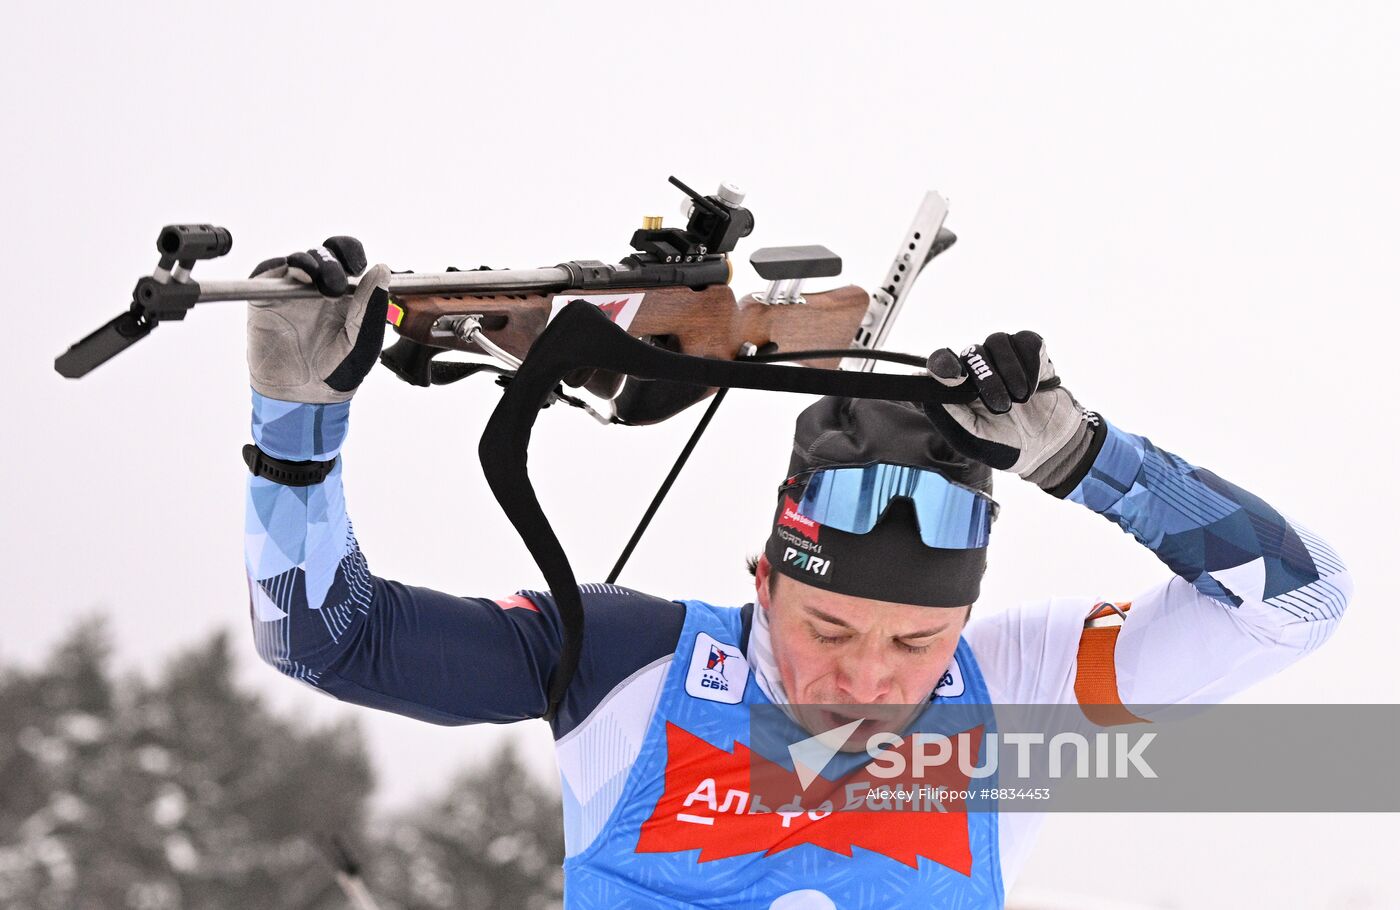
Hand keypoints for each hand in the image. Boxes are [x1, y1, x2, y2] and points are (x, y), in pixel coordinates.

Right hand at [246, 237, 389, 403]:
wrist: (303, 396)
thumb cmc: (338, 371)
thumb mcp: (363, 340)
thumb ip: (372, 306)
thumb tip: (383, 269)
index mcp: (347, 294)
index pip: (350, 258)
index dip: (353, 253)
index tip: (358, 265)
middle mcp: (320, 287)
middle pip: (327, 251)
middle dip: (334, 259)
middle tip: (337, 285)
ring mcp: (293, 290)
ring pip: (302, 257)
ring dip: (314, 263)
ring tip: (323, 288)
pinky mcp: (266, 296)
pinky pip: (271, 269)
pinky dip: (284, 266)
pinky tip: (299, 275)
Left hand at [923, 331, 1103, 493]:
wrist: (1049, 449)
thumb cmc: (1003, 445)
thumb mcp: (970, 439)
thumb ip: (946, 412)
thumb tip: (923, 379)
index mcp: (958, 387)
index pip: (941, 361)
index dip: (944, 363)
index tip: (957, 379)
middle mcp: (979, 366)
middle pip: (972, 351)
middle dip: (987, 379)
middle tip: (1002, 407)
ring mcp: (1005, 357)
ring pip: (998, 341)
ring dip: (1011, 372)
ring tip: (1021, 401)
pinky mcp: (1032, 352)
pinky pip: (1027, 341)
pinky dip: (1032, 365)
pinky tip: (1036, 387)